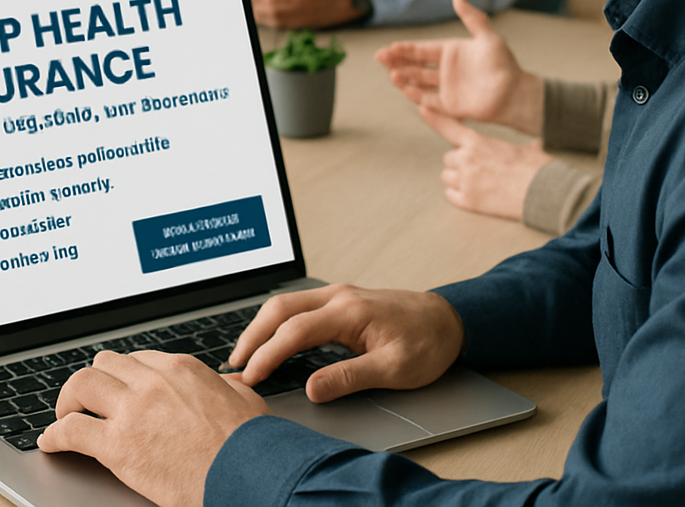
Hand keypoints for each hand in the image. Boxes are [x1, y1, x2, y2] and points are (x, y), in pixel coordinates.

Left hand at [38, 350, 265, 506]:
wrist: (246, 470)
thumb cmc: (250, 441)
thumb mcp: (242, 398)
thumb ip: (225, 386)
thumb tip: (225, 384)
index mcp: (180, 368)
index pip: (136, 359)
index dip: (124, 377)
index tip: (118, 391)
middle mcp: (153, 381)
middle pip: (105, 364)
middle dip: (94, 382)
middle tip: (87, 401)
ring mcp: (133, 410)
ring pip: (82, 384)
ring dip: (69, 401)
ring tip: (65, 417)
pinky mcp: (118, 445)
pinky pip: (72, 429)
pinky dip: (55, 435)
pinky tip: (50, 442)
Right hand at [227, 284, 463, 402]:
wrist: (449, 319)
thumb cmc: (426, 342)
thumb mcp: (394, 369)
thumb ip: (350, 377)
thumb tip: (312, 389)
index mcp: (349, 310)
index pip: (294, 331)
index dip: (268, 355)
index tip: (250, 377)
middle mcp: (338, 296)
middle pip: (280, 309)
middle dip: (253, 336)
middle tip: (234, 365)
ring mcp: (338, 295)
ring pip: (286, 304)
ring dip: (262, 327)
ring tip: (245, 355)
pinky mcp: (340, 300)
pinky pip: (298, 306)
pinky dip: (277, 322)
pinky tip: (271, 340)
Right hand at [375, 0, 543, 134]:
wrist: (516, 93)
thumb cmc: (504, 64)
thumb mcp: (488, 36)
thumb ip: (471, 16)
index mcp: (451, 52)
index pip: (421, 50)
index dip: (404, 49)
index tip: (389, 47)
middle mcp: (445, 70)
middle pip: (414, 65)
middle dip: (396, 62)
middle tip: (379, 58)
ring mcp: (447, 88)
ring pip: (418, 82)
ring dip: (403, 78)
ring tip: (390, 74)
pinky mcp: (451, 105)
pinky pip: (429, 100)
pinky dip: (416, 95)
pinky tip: (405, 90)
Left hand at [422, 109, 551, 219]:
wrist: (544, 193)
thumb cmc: (538, 169)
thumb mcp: (529, 148)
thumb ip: (523, 143)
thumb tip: (539, 141)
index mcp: (478, 142)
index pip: (449, 127)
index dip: (434, 118)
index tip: (422, 109)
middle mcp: (467, 159)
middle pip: (449, 158)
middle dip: (460, 163)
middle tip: (481, 169)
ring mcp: (466, 180)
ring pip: (447, 177)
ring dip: (458, 179)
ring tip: (481, 183)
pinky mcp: (468, 200)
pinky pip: (450, 195)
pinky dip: (460, 196)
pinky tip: (477, 195)